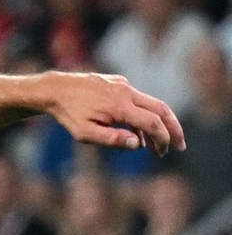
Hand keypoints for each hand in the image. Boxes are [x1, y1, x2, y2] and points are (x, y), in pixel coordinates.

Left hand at [46, 72, 184, 155]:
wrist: (54, 89)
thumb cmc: (68, 114)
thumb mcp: (85, 134)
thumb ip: (112, 139)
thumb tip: (138, 145)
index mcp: (120, 106)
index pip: (153, 123)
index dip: (163, 139)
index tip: (164, 152)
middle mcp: (126, 92)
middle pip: (161, 109)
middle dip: (174, 128)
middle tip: (180, 146)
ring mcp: (123, 84)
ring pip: (151, 103)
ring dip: (157, 124)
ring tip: (154, 146)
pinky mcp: (118, 81)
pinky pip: (137, 99)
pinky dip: (143, 115)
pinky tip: (135, 133)